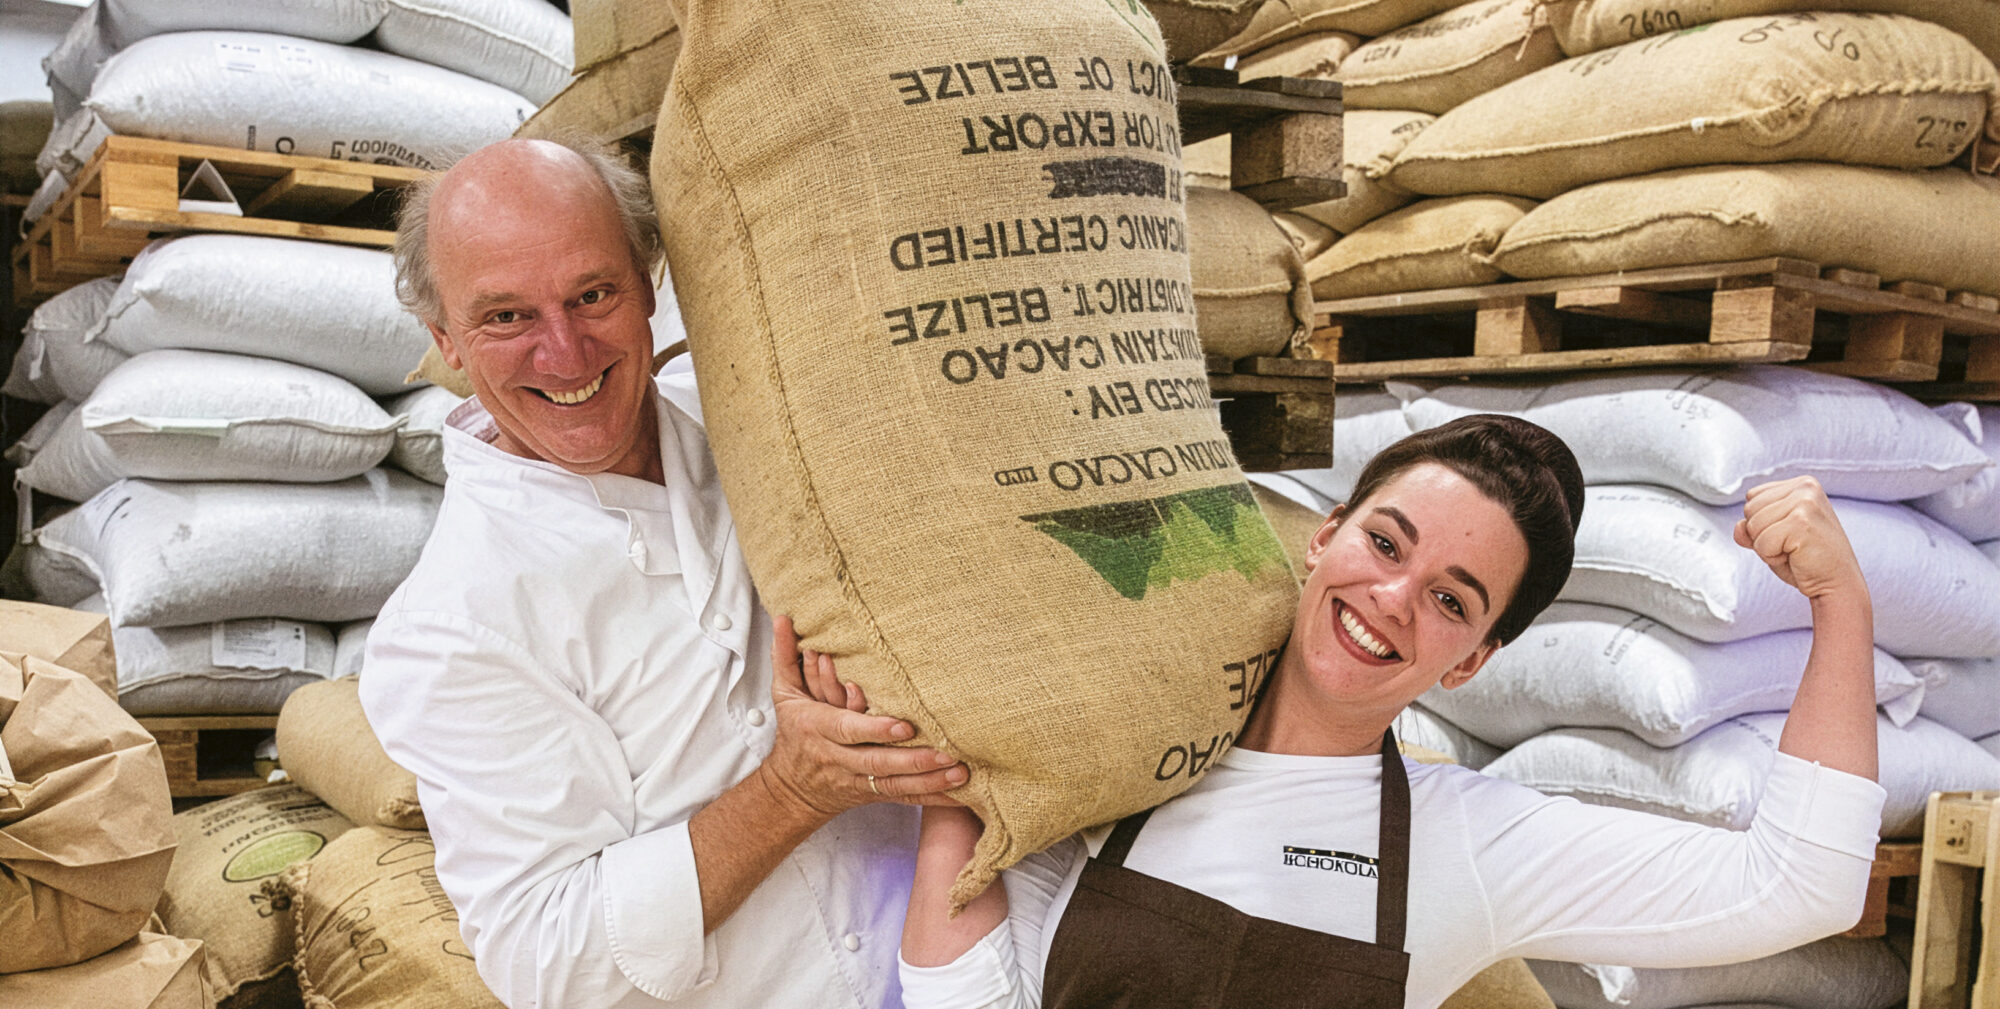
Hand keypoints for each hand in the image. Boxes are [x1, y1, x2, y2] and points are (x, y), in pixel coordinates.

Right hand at [757, 616, 966, 820]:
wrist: (792, 787)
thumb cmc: (796, 731)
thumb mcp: (784, 693)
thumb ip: (785, 656)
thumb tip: (782, 618)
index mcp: (820, 730)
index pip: (849, 730)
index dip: (875, 730)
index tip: (904, 727)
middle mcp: (839, 759)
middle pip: (877, 763)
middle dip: (912, 761)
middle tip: (945, 754)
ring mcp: (858, 781)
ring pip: (894, 785)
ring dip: (929, 781)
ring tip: (959, 772)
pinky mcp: (873, 794)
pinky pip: (904, 799)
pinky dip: (932, 798)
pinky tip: (961, 796)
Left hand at [1732, 477, 1866, 600]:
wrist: (1837, 582)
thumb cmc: (1806, 560)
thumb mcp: (1773, 537)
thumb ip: (1751, 528)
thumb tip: (1739, 527)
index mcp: (1801, 484)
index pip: (1752, 497)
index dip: (1762, 523)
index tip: (1788, 534)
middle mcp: (1805, 487)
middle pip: (1749, 509)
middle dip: (1762, 534)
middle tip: (1792, 545)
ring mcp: (1805, 503)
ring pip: (1752, 526)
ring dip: (1767, 547)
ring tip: (1794, 550)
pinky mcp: (1801, 522)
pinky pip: (1762, 543)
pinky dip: (1772, 557)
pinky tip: (1797, 557)